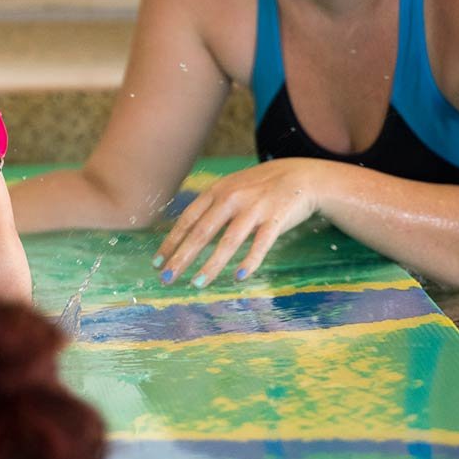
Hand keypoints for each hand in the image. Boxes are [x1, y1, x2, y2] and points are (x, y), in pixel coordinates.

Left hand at [154, 159, 319, 286]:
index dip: (171, 242)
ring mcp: (254, 208)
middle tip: (167, 278)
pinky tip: (238, 277)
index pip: (187, 220)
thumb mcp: (231, 188)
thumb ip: (210, 207)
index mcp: (217, 191)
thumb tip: (184, 235)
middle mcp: (232, 198)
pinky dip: (249, 261)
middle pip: (202, 232)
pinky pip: (260, 244)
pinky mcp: (276, 219)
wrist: (300, 174)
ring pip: (228, 241)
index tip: (157, 263)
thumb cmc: (260, 187)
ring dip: (211, 265)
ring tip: (197, 284)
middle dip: (182, 258)